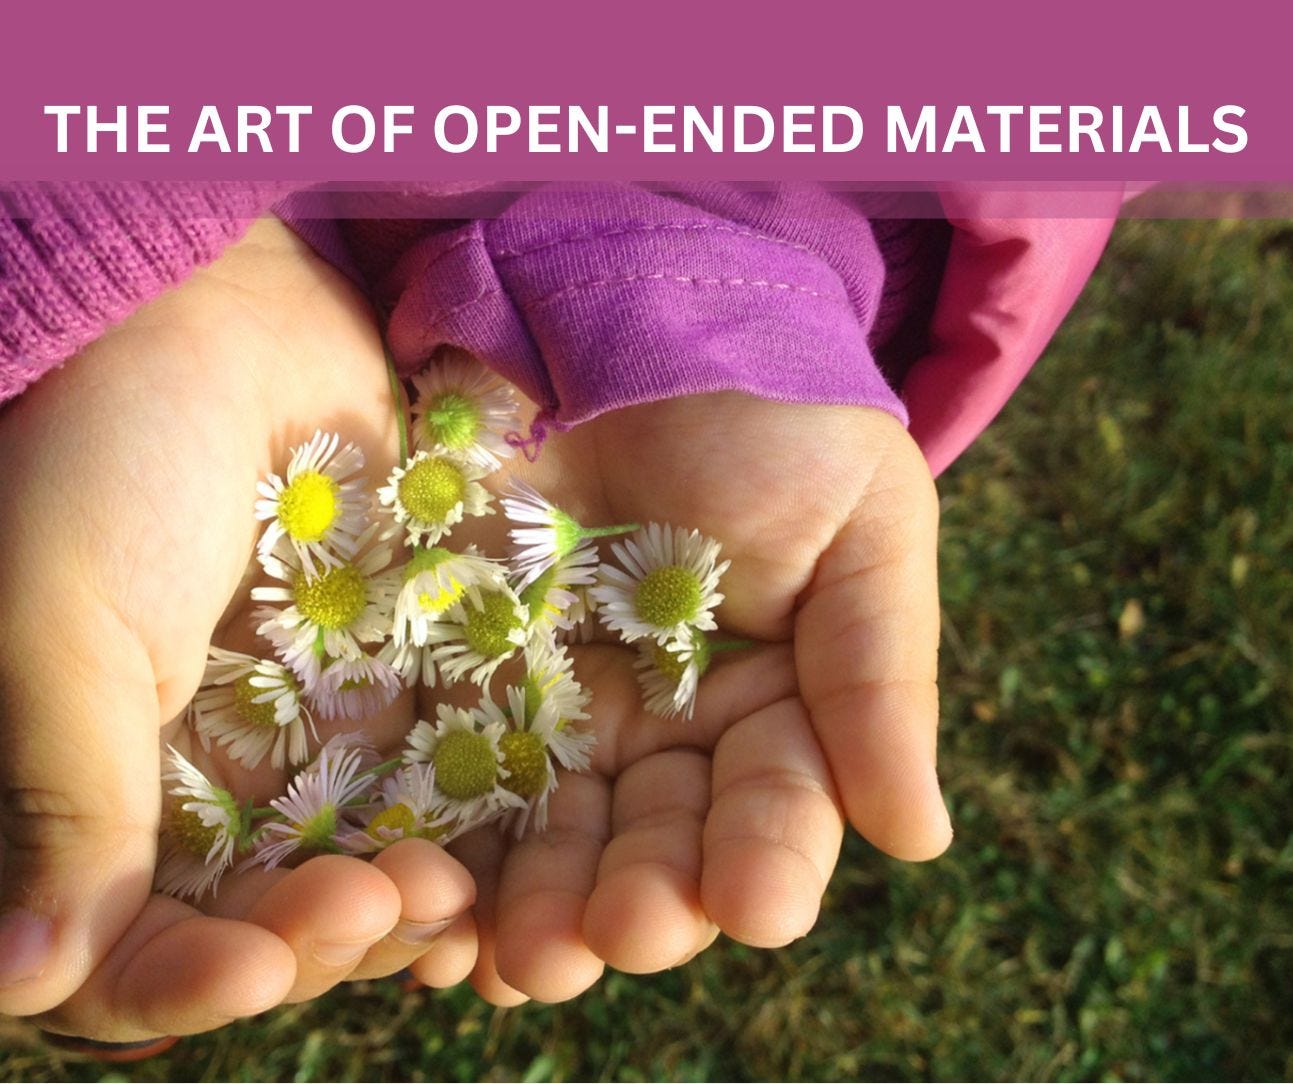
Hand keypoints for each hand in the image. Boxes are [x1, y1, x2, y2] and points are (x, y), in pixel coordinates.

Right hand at [0, 218, 474, 1040]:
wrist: (213, 311)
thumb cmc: (100, 453)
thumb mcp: (57, 625)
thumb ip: (65, 797)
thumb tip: (31, 984)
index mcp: (94, 777)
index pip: (134, 938)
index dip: (191, 978)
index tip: (257, 969)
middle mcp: (196, 772)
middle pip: (261, 917)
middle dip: (321, 937)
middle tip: (389, 912)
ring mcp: (300, 723)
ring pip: (355, 858)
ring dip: (403, 894)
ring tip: (448, 894)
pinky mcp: (387, 668)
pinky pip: (429, 769)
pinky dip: (462, 818)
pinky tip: (496, 852)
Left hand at [454, 392, 952, 1002]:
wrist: (628, 308)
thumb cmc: (768, 411)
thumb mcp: (860, 526)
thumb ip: (881, 674)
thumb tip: (920, 838)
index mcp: (772, 700)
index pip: (776, 802)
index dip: (768, 855)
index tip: (757, 908)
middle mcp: (665, 725)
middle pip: (657, 839)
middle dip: (643, 897)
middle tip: (622, 937)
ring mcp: (558, 707)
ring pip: (552, 834)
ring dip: (541, 903)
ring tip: (525, 958)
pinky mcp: (461, 679)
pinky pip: (452, 778)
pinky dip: (447, 849)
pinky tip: (438, 914)